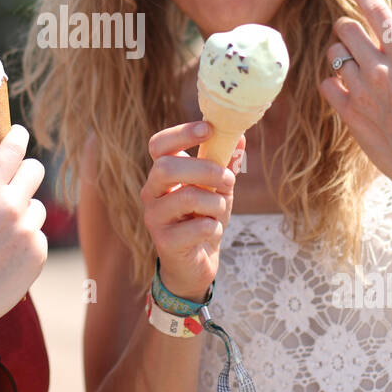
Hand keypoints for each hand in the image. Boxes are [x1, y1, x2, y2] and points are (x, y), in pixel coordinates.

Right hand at [0, 126, 47, 345]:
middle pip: (35, 170)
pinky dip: (26, 240)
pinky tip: (4, 254)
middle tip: (10, 185)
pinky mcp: (38, 254)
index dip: (18, 137)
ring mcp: (28, 231)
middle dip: (24, 173)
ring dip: (23, 211)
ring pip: (38, 206)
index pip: (13, 149)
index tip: (19, 135)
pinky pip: (39, 235)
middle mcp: (11, 207)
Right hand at [141, 121, 239, 300]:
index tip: (208, 129)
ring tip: (220, 210)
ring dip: (215, 202)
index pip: (158, 145)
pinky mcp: (165, 242)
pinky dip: (215, 227)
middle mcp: (151, 192)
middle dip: (204, 169)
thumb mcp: (218, 188)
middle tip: (227, 178)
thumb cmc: (204, 218)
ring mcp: (154, 217)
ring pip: (186, 197)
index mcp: (161, 174)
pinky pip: (198, 227)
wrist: (196, 262)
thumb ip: (226, 164)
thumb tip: (240, 136)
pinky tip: (212, 232)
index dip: (181, 132)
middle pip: (166, 167)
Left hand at [319, 0, 391, 192]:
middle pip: (346, 28)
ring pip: (334, 54)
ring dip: (340, 56)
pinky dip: (333, 83)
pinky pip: (326, 83)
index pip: (378, 13)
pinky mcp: (347, 111)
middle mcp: (380, 68)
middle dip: (347, 28)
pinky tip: (346, 90)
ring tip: (353, 67)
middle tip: (352, 36)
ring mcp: (361, 90)